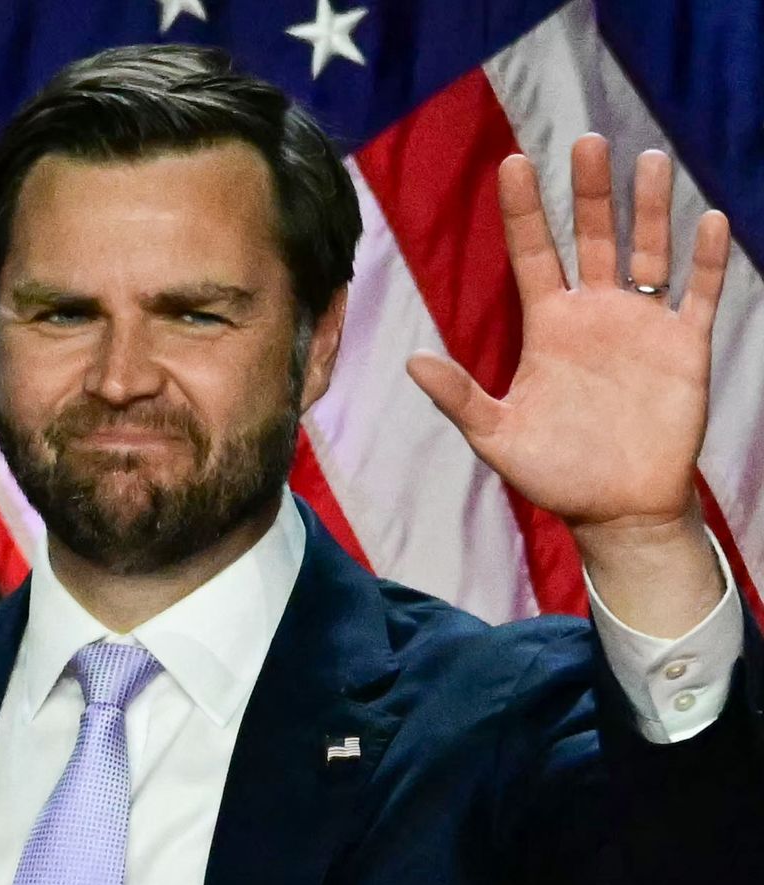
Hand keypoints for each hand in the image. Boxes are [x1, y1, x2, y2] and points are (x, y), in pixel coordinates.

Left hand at [407, 134, 729, 533]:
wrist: (616, 509)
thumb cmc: (554, 473)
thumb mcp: (497, 435)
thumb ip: (460, 397)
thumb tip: (411, 362)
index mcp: (549, 326)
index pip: (533, 253)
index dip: (524, 210)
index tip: (513, 162)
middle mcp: (595, 314)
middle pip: (593, 238)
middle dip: (590, 191)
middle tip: (587, 140)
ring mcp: (642, 326)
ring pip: (648, 252)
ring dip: (649, 208)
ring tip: (646, 159)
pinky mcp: (685, 348)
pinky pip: (699, 295)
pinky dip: (706, 261)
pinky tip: (708, 221)